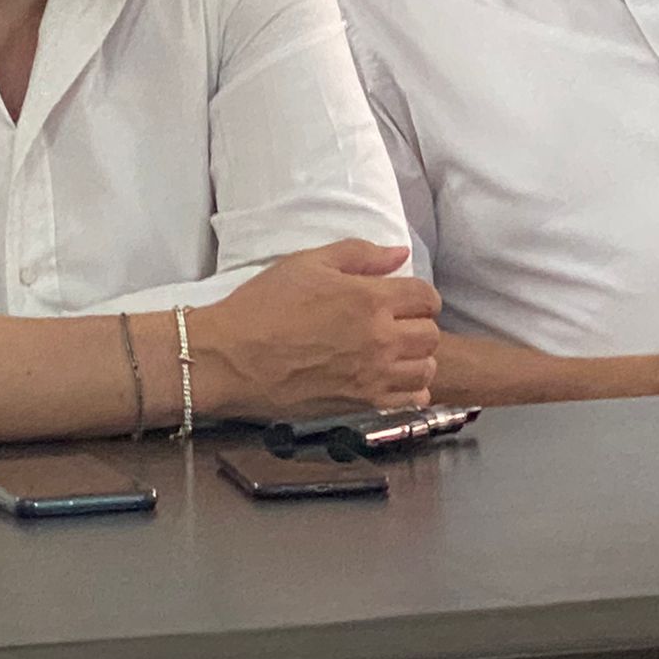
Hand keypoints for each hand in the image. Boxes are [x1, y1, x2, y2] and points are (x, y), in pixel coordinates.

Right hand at [188, 241, 441, 415]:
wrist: (227, 359)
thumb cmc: (263, 306)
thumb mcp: (308, 263)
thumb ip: (360, 255)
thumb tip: (400, 253)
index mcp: (370, 299)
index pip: (427, 297)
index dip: (417, 297)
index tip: (401, 301)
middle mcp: (380, 339)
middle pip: (430, 334)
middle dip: (417, 326)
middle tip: (393, 326)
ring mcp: (373, 376)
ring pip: (426, 369)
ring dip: (416, 359)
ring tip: (392, 355)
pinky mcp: (361, 405)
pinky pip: (410, 401)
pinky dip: (408, 391)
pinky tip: (388, 381)